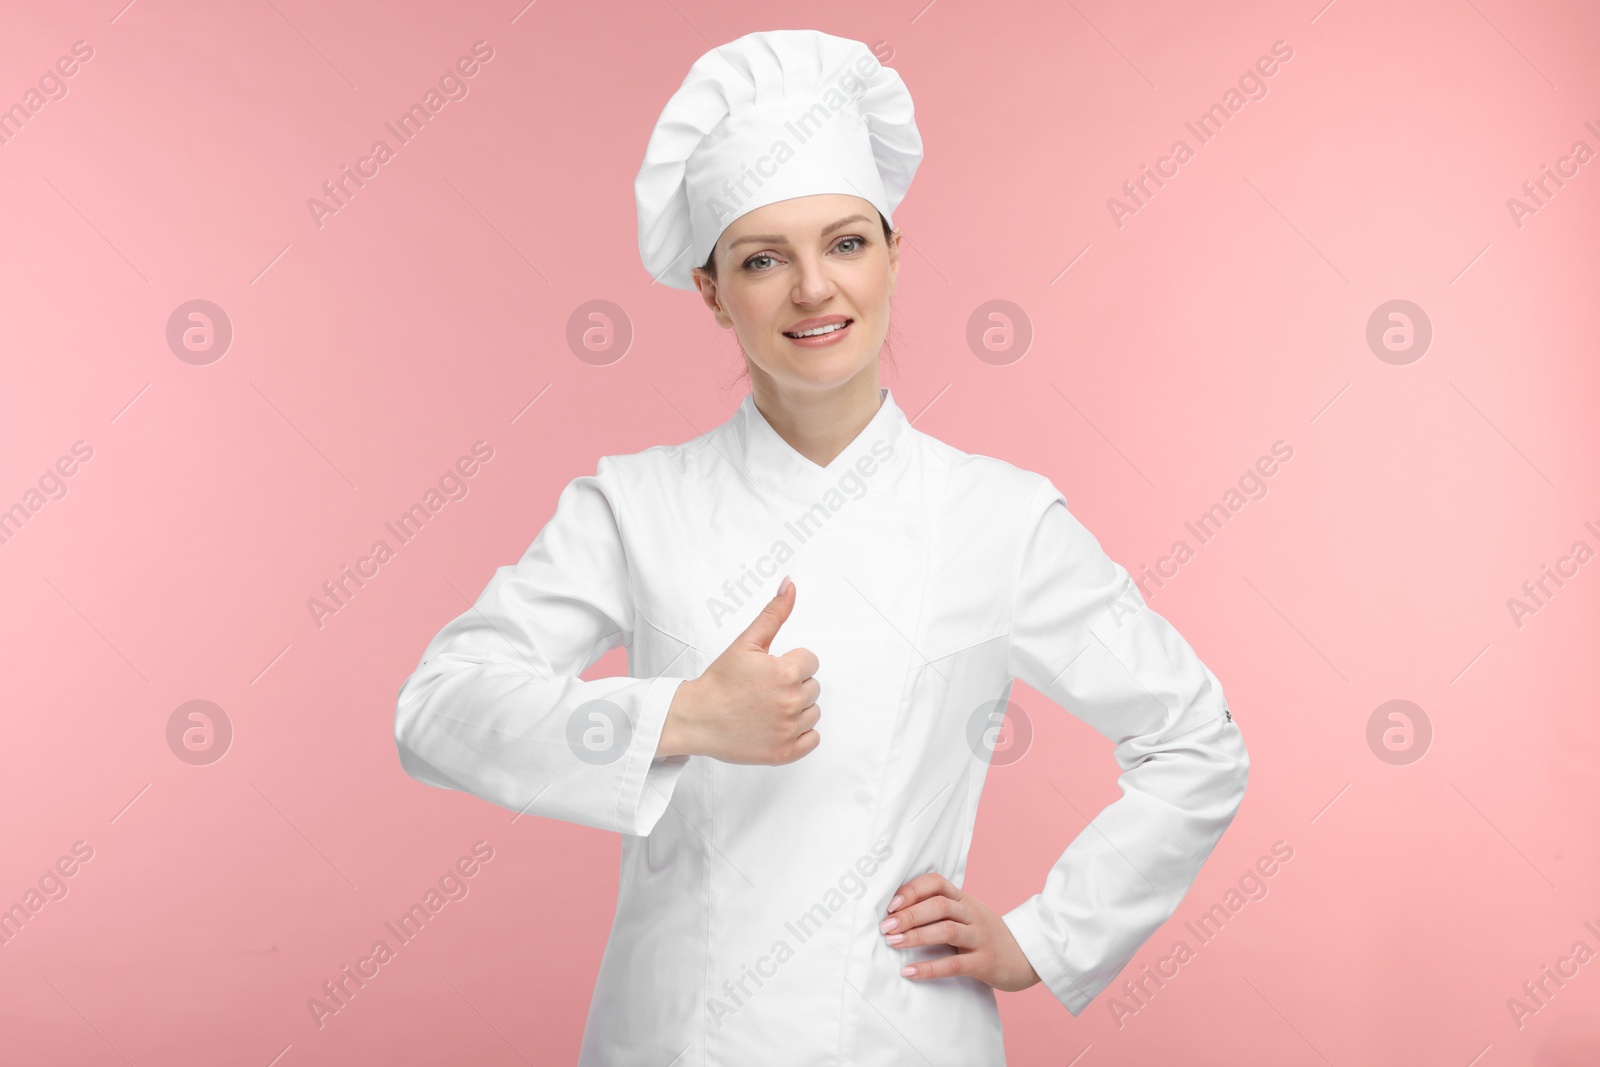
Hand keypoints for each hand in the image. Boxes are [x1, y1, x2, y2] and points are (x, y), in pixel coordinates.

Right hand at [657, 576, 821, 764]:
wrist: (696, 718)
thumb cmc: (720, 682)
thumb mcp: (746, 642)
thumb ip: (773, 613)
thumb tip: (789, 584)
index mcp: (786, 673)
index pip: (811, 662)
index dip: (790, 663)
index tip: (769, 671)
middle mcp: (791, 702)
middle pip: (813, 687)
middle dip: (793, 685)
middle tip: (764, 690)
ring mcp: (788, 730)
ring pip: (813, 712)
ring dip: (797, 709)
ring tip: (767, 707)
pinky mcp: (785, 752)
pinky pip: (813, 739)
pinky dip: (799, 734)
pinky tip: (777, 726)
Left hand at [881, 873, 1040, 992]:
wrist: (1029, 956)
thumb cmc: (988, 935)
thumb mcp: (968, 915)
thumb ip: (942, 909)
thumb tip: (899, 911)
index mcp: (965, 900)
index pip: (937, 882)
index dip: (912, 890)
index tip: (891, 904)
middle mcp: (973, 914)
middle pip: (939, 905)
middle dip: (909, 915)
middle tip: (886, 926)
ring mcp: (981, 938)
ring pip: (947, 930)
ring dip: (916, 936)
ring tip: (893, 943)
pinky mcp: (985, 963)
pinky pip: (955, 964)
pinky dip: (930, 968)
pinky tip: (910, 971)